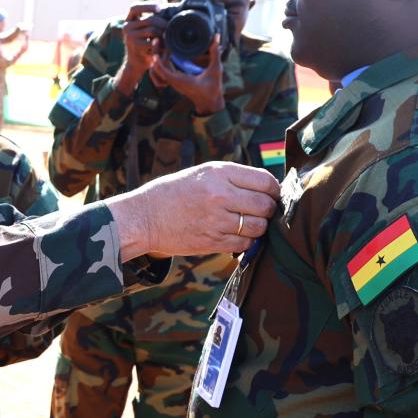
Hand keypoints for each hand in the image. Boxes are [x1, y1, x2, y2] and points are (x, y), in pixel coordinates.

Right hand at [107, 162, 279, 259]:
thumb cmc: (174, 193)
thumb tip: (268, 188)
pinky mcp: (212, 241)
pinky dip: (245, 242)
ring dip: (258, 228)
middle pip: (265, 205)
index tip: (271, 195)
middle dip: (268, 211)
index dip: (274, 190)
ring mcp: (217, 220)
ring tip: (246, 224)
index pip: (265, 181)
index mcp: (219, 173)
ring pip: (258, 227)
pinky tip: (235, 236)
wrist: (144, 218)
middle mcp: (220, 194)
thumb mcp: (202, 174)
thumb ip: (233, 178)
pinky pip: (244, 244)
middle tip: (260, 212)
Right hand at [113, 1, 161, 96]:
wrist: (137, 63)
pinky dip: (161, 43)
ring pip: (153, 30)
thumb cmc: (144, 43)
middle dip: (163, 22)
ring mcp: (130, 37)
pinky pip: (153, 41)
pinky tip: (165, 46)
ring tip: (169, 38)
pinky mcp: (135, 46)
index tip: (160, 8)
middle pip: (149, 19)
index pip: (135, 6)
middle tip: (172, 27)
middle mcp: (126, 27)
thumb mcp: (144, 28)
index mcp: (128, 20)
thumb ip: (151, 13)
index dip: (148, 5)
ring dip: (164, 34)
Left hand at [149, 34, 223, 114]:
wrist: (210, 103)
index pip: (163, 72)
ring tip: (161, 44)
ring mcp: (174, 82)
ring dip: (157, 58)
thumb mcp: (216, 69)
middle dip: (155, 54)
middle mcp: (174, 82)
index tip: (158, 48)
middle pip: (157, 69)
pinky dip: (162, 62)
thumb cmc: (213, 88)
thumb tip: (216, 36)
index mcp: (181, 81)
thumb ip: (215, 53)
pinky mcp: (175, 81)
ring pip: (159, 70)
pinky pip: (164, 71)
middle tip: (158, 40)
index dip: (158, 61)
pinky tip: (167, 51)